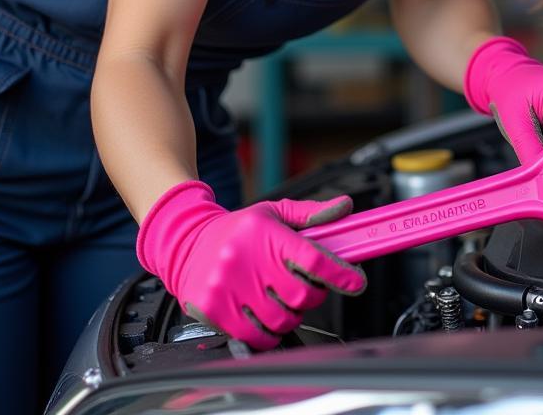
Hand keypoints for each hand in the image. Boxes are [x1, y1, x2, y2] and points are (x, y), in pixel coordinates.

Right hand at [136, 181, 365, 349]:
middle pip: (301, 295)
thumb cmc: (237, 229)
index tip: (356, 281)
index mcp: (266, 234)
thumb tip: (344, 207)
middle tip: (304, 287)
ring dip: (290, 314)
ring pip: (282, 319)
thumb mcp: (274, 212)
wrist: (186, 243)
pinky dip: (269, 332)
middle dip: (312, 295)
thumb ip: (311, 212)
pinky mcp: (215, 311)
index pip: (313, 259)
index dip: (340, 274)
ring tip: (279, 298)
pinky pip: (257, 336)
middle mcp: (247, 261)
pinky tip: (264, 315)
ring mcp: (229, 288)